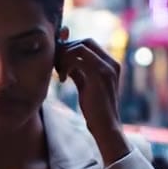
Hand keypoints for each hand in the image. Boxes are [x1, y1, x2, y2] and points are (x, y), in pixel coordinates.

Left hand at [56, 38, 129, 161]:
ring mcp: (107, 67)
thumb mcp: (85, 85)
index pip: (88, 43)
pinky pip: (77, 58)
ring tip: (59, 73)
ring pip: (80, 47)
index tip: (58, 61)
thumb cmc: (94, 109)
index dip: (70, 48)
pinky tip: (62, 80)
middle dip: (66, 50)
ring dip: (64, 57)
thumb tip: (63, 58)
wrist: (106, 127)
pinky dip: (65, 65)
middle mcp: (112, 62)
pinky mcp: (99, 74)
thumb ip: (77, 70)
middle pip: (84, 41)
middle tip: (56, 66)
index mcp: (110, 64)